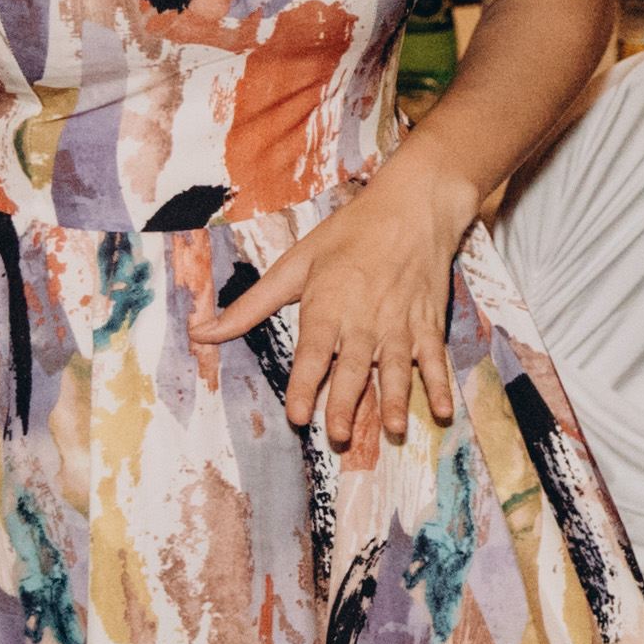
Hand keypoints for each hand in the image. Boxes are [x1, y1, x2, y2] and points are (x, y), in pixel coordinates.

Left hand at [203, 168, 465, 456]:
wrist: (412, 207)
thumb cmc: (348, 234)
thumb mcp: (295, 265)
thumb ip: (250, 306)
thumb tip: (199, 333)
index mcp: (328, 307)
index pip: (313, 355)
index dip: (304, 386)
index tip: (297, 415)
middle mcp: (364, 321)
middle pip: (354, 369)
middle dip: (346, 403)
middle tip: (338, 436)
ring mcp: (400, 325)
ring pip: (397, 369)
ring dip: (396, 400)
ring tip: (393, 429)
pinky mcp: (429, 324)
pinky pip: (435, 359)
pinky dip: (441, 385)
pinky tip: (444, 412)